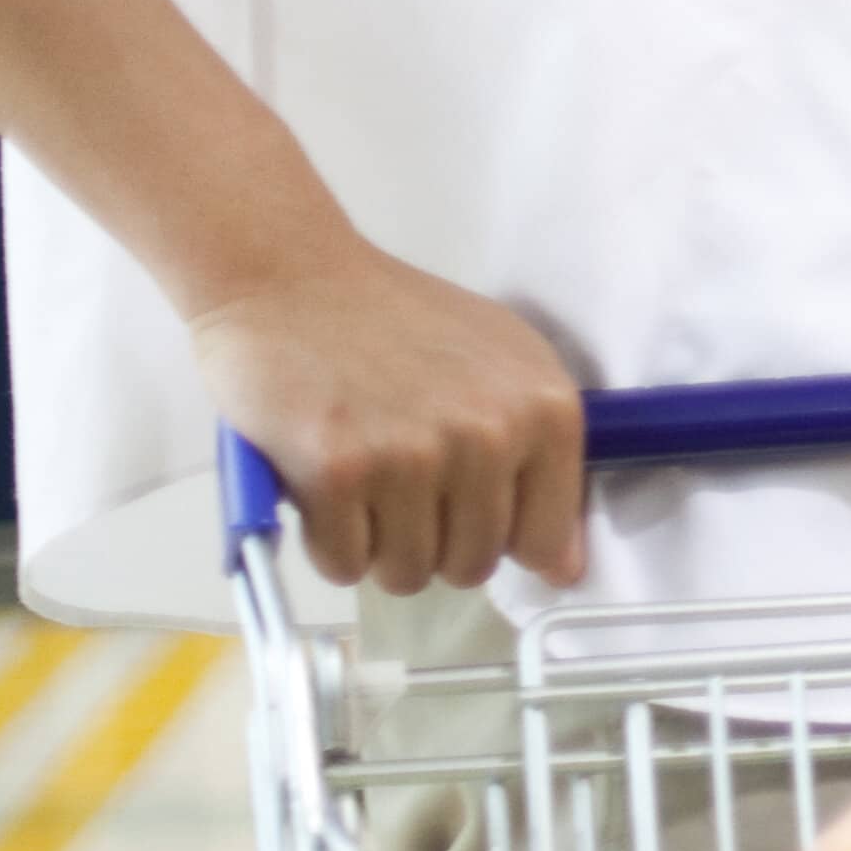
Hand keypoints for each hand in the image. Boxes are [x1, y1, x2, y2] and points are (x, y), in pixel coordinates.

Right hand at [188, 245, 588, 593]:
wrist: (287, 277)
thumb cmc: (394, 320)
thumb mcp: (501, 365)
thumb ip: (541, 457)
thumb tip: (563, 566)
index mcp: (546, 411)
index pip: (545, 541)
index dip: (500, 540)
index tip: (467, 515)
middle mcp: (489, 436)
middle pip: (472, 565)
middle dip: (432, 544)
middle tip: (399, 488)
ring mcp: (413, 455)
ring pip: (408, 573)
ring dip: (378, 547)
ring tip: (362, 484)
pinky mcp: (337, 472)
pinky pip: (343, 564)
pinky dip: (327, 543)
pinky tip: (323, 488)